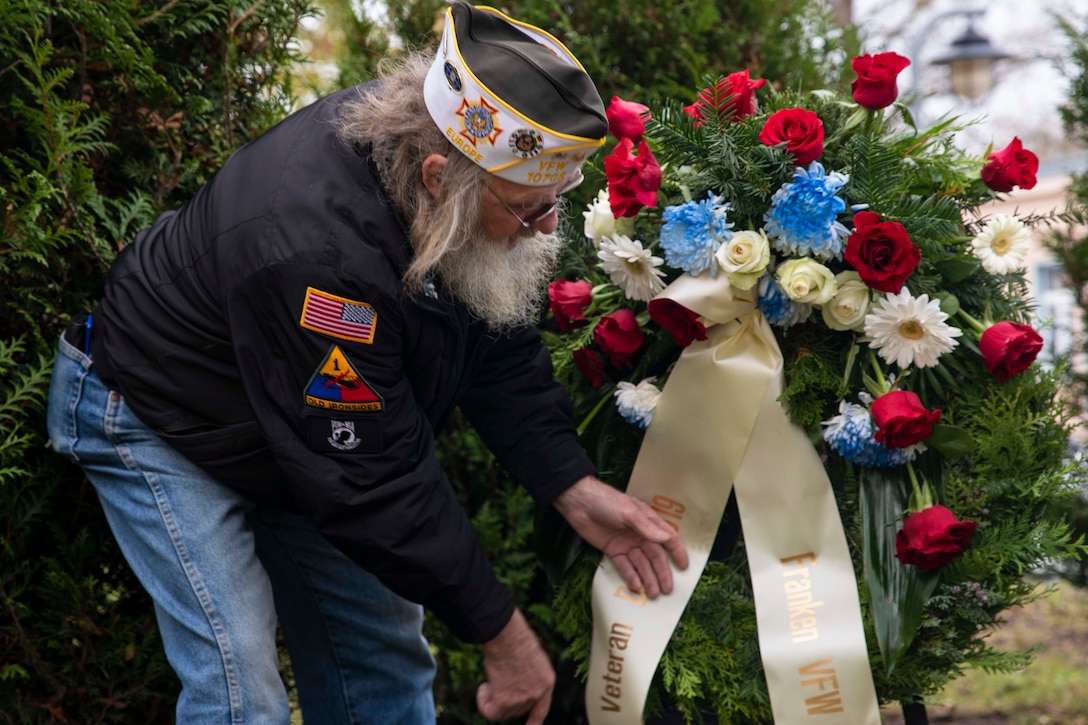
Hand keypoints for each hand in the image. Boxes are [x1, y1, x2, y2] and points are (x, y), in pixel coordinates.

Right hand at [477, 608, 554, 722]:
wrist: (507, 633)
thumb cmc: (515, 636)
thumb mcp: (531, 655)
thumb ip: (528, 672)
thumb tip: (515, 681)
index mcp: (547, 680)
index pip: (542, 709)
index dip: (534, 721)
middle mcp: (537, 693)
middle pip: (518, 709)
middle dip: (505, 698)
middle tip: (496, 680)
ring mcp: (522, 698)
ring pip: (502, 711)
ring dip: (492, 697)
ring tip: (490, 678)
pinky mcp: (504, 700)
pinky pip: (489, 711)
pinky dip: (483, 702)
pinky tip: (482, 687)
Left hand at [553, 476, 688, 597]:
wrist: (579, 503)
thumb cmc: (607, 501)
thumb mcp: (629, 512)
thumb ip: (646, 527)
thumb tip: (666, 539)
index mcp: (648, 522)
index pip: (667, 538)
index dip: (677, 552)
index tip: (684, 566)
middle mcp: (640, 535)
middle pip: (654, 556)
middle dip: (661, 573)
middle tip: (667, 590)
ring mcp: (626, 544)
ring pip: (641, 564)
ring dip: (647, 578)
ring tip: (653, 594)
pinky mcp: (612, 551)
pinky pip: (624, 566)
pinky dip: (631, 576)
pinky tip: (636, 587)